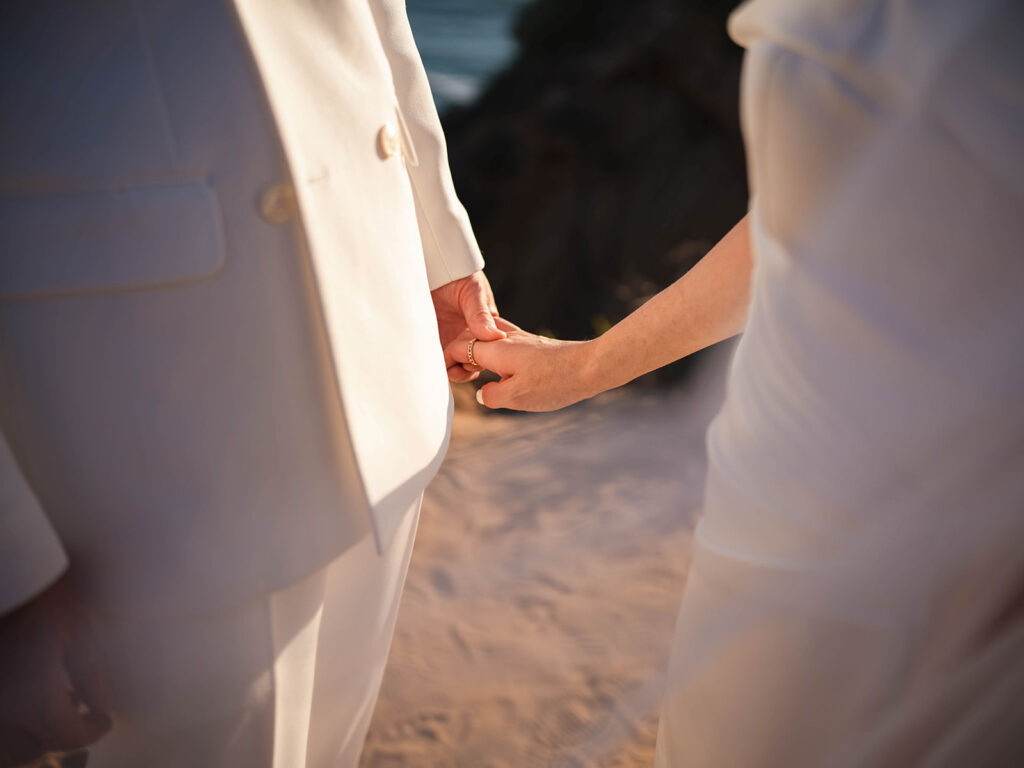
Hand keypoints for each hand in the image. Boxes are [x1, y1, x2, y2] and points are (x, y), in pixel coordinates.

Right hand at [0, 576, 111, 766]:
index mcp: (34, 698)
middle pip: (32, 749)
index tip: (103, 720)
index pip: (68, 737)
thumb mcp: (80, 632)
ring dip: (30, 735)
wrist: (8, 574)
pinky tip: (25, 698)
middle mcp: (2, 710)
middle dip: (59, 736)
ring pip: (6, 744)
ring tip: (51, 706)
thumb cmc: (43, 595)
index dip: (91, 731)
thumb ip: (91, 677)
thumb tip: (100, 705)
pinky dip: (8, 724)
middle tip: (79, 714)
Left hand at [431, 271, 505, 383]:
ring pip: (453, 365)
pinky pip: (435, 358)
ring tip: (443, 368)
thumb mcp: (473, 293)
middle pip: (471, 364)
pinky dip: (433, 364)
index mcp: (485, 328)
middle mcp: (469, 337)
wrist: (432, 265)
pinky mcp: (433, 339)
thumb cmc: (459, 274)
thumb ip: (481, 315)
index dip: (482, 360)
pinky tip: (430, 365)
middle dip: (465, 370)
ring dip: (449, 370)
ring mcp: (450, 340)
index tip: (473, 359)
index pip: (488, 353)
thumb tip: (495, 337)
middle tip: (455, 368)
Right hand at [445, 319, 599, 411]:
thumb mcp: (517, 398)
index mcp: (496, 350)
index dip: (446, 361)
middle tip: (457, 376)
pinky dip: (494, 351)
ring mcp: (522, 339)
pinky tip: (501, 367)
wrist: (591, 367)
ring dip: (476, 350)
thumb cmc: (554, 383)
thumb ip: (492, 396)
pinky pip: (504, 341)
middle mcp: (506, 339)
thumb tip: (484, 394)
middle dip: (458, 354)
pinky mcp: (535, 344)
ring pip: (488, 336)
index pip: (459, 348)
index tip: (444, 376)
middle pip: (471, 338)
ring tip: (475, 371)